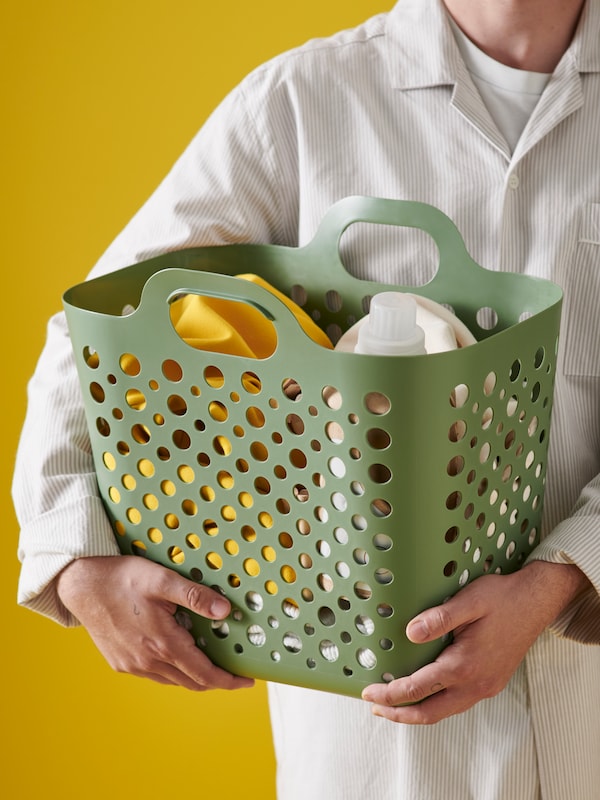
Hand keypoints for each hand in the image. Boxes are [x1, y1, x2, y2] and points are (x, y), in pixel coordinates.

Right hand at [57, 555, 254, 691]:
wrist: (81, 584)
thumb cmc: (121, 578)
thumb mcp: (162, 580)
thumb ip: (195, 596)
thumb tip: (225, 610)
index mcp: (162, 644)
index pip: (204, 674)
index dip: (228, 680)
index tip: (246, 681)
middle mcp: (147, 662)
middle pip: (191, 682)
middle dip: (215, 680)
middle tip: (233, 672)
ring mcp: (132, 665)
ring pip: (172, 680)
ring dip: (193, 675)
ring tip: (208, 661)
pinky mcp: (120, 663)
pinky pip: (154, 675)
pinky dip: (172, 671)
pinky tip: (176, 654)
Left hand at [362, 561, 588, 723]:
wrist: (537, 602)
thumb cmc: (503, 598)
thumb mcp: (470, 600)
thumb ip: (439, 618)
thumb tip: (410, 633)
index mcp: (465, 665)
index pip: (418, 689)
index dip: (390, 693)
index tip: (369, 692)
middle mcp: (476, 683)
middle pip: (429, 712)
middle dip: (399, 714)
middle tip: (375, 707)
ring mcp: (485, 686)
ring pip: (444, 712)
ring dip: (417, 712)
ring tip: (394, 705)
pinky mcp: (491, 683)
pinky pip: (457, 703)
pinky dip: (436, 704)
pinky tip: (425, 693)